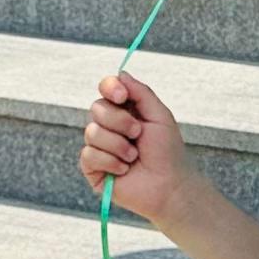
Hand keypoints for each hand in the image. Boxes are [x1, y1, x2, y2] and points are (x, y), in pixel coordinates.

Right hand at [81, 73, 189, 228]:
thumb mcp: (159, 115)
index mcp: (124, 110)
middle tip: (138, 134)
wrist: (169, 185)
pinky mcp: (92, 168)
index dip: (110, 88)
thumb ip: (140, 92)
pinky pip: (89, 155)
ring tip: (134, 156)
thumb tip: (120, 73)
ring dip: (119, 145)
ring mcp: (99, 146)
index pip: (106, 88)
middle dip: (120, 122)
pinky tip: (124, 170)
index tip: (122, 96)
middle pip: (96, 108)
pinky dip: (111, 162)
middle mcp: (108, 125)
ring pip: (92, 132)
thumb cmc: (167, 152)